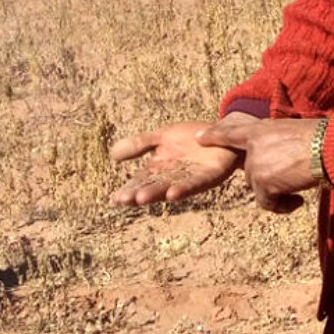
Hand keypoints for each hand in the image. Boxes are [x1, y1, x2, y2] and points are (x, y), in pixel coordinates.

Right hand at [109, 115, 256, 205]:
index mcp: (161, 169)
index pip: (141, 181)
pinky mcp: (209, 175)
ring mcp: (191, 178)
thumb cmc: (191, 137)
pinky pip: (195, 183)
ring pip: (171, 187)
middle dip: (139, 193)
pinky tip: (172, 194)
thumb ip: (139, 145)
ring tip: (142, 198)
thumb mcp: (161, 137)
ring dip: (157, 193)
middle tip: (125, 200)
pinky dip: (183, 189)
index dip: (129, 189)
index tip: (115, 199)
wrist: (221, 133)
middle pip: (153, 187)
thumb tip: (112, 155)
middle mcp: (174, 176)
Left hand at [197, 118, 323, 213]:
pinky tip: (297, 200)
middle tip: (292, 177)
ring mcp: (256, 164)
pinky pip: (268, 203)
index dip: (215, 135)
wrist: (326, 148)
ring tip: (299, 187)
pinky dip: (283, 206)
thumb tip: (280, 160)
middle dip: (270, 178)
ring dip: (279, 192)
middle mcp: (254, 146)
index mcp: (261, 129)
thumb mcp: (293, 133)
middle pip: (252, 171)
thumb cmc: (320, 139)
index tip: (199, 138)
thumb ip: (278, 143)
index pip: (232, 132)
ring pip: (260, 188)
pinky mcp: (263, 183)